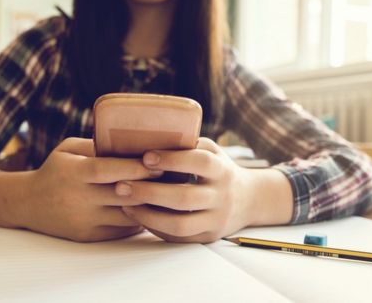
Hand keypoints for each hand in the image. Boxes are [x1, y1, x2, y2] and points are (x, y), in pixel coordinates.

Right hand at [23, 137, 161, 241]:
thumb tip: (132, 140)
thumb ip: (96, 145)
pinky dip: (139, 220)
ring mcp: (84, 220)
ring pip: (126, 215)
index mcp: (73, 173)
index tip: (157, 161)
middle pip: (122, 194)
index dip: (134, 166)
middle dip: (150, 186)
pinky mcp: (88, 236)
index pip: (107, 169)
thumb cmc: (55, 170)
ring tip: (169, 194)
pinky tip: (152, 209)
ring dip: (149, 206)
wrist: (28, 204)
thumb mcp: (68, 149)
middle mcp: (78, 198)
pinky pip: (121, 230)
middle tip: (174, 176)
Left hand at [114, 138, 290, 242]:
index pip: (199, 163)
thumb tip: (148, 134)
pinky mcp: (207, 236)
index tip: (145, 157)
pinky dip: (155, 227)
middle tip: (121, 186)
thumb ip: (188, 144)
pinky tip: (138, 216)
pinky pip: (178, 237)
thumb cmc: (219, 169)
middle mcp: (222, 196)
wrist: (251, 200)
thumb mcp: (212, 151)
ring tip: (124, 204)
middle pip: (184, 197)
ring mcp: (216, 219)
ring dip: (147, 215)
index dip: (172, 160)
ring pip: (179, 224)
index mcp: (222, 169)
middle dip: (149, 192)